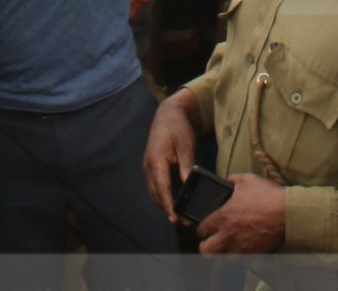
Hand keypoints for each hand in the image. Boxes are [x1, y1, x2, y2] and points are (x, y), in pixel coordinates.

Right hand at [144, 94, 198, 217]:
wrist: (168, 114)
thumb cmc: (178, 128)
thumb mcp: (186, 145)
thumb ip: (186, 165)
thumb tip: (188, 183)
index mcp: (156, 161)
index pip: (162, 189)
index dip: (168, 206)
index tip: (175, 219)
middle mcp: (149, 167)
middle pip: (157, 195)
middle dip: (168, 210)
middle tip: (184, 223)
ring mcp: (148, 168)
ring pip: (155, 193)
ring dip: (165, 205)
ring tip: (181, 216)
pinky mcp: (152, 168)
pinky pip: (156, 187)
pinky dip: (163, 196)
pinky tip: (175, 202)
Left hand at [197, 171, 287, 254]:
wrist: (287, 213)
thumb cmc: (267, 196)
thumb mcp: (248, 180)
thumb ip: (233, 180)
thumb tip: (229, 181)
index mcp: (223, 217)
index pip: (201, 230)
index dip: (201, 229)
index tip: (204, 228)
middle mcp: (228, 235)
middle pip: (206, 251)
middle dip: (205, 247)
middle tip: (209, 242)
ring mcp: (241, 247)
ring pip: (223, 259)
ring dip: (223, 253)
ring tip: (227, 246)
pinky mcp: (253, 254)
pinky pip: (242, 260)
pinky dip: (240, 256)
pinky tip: (244, 248)